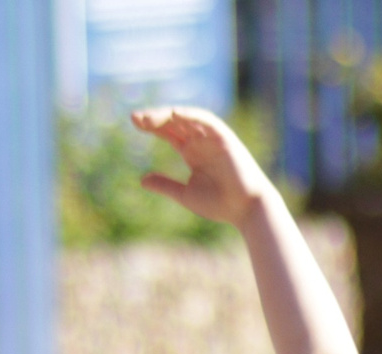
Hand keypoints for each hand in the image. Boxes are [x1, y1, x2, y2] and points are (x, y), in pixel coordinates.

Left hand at [132, 107, 271, 227]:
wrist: (247, 210)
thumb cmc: (221, 205)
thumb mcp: (185, 195)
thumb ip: (165, 185)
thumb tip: (141, 180)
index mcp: (192, 153)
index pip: (169, 131)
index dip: (152, 125)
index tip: (135, 123)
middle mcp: (202, 143)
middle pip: (174, 122)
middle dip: (155, 118)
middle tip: (136, 119)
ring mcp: (213, 139)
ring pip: (187, 118)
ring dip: (168, 115)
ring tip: (148, 118)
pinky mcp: (226, 139)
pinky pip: (207, 121)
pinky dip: (192, 115)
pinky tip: (175, 114)